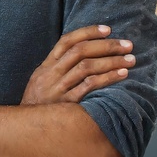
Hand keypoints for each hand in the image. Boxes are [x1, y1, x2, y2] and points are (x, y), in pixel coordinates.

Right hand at [21, 24, 135, 104]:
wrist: (27, 127)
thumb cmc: (39, 102)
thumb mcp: (41, 80)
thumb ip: (57, 67)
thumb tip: (82, 53)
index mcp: (46, 65)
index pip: (66, 41)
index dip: (87, 32)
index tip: (107, 29)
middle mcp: (52, 73)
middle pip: (80, 51)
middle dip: (106, 46)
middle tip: (127, 45)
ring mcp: (59, 88)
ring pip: (86, 67)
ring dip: (111, 61)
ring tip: (130, 59)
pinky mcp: (68, 103)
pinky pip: (89, 87)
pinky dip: (107, 78)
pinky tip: (122, 75)